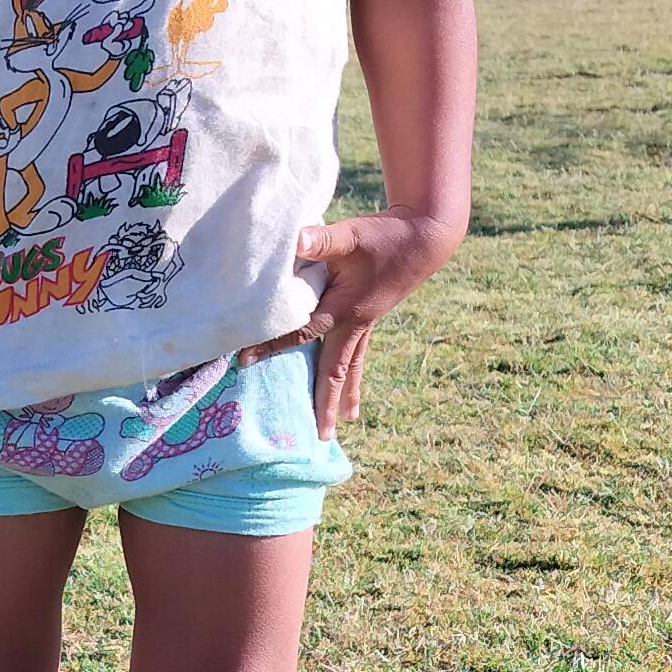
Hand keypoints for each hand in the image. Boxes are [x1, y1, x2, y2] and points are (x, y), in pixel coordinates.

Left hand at [282, 211, 461, 435]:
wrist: (427, 235)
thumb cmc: (387, 236)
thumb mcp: (351, 235)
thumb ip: (322, 240)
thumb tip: (294, 238)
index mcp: (346, 308)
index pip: (302, 332)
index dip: (272, 344)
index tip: (244, 360)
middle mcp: (356, 322)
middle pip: (336, 370)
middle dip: (327, 402)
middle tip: (323, 436)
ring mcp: (366, 321)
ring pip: (351, 364)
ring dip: (345, 392)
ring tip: (347, 420)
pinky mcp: (370, 314)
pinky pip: (357, 350)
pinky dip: (352, 369)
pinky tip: (351, 381)